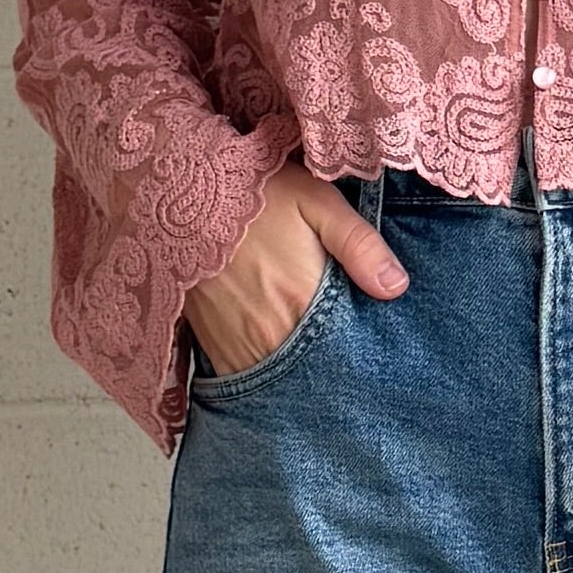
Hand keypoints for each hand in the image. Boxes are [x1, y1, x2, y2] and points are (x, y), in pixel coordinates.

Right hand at [186, 166, 405, 376]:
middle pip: (315, 370)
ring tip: (312, 355)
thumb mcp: (315, 202)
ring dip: (299, 374)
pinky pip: (244, 377)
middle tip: (348, 357)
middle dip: (333, 366)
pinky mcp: (211, 346)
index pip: (347, 348)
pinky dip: (264, 371)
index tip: (376, 350)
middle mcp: (269, 334)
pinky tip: (276, 354)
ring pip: (280, 380)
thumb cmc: (254, 193)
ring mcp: (236, 345)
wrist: (176, 192)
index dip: (364, 351)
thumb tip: (397, 287)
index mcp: (302, 300)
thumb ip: (359, 245)